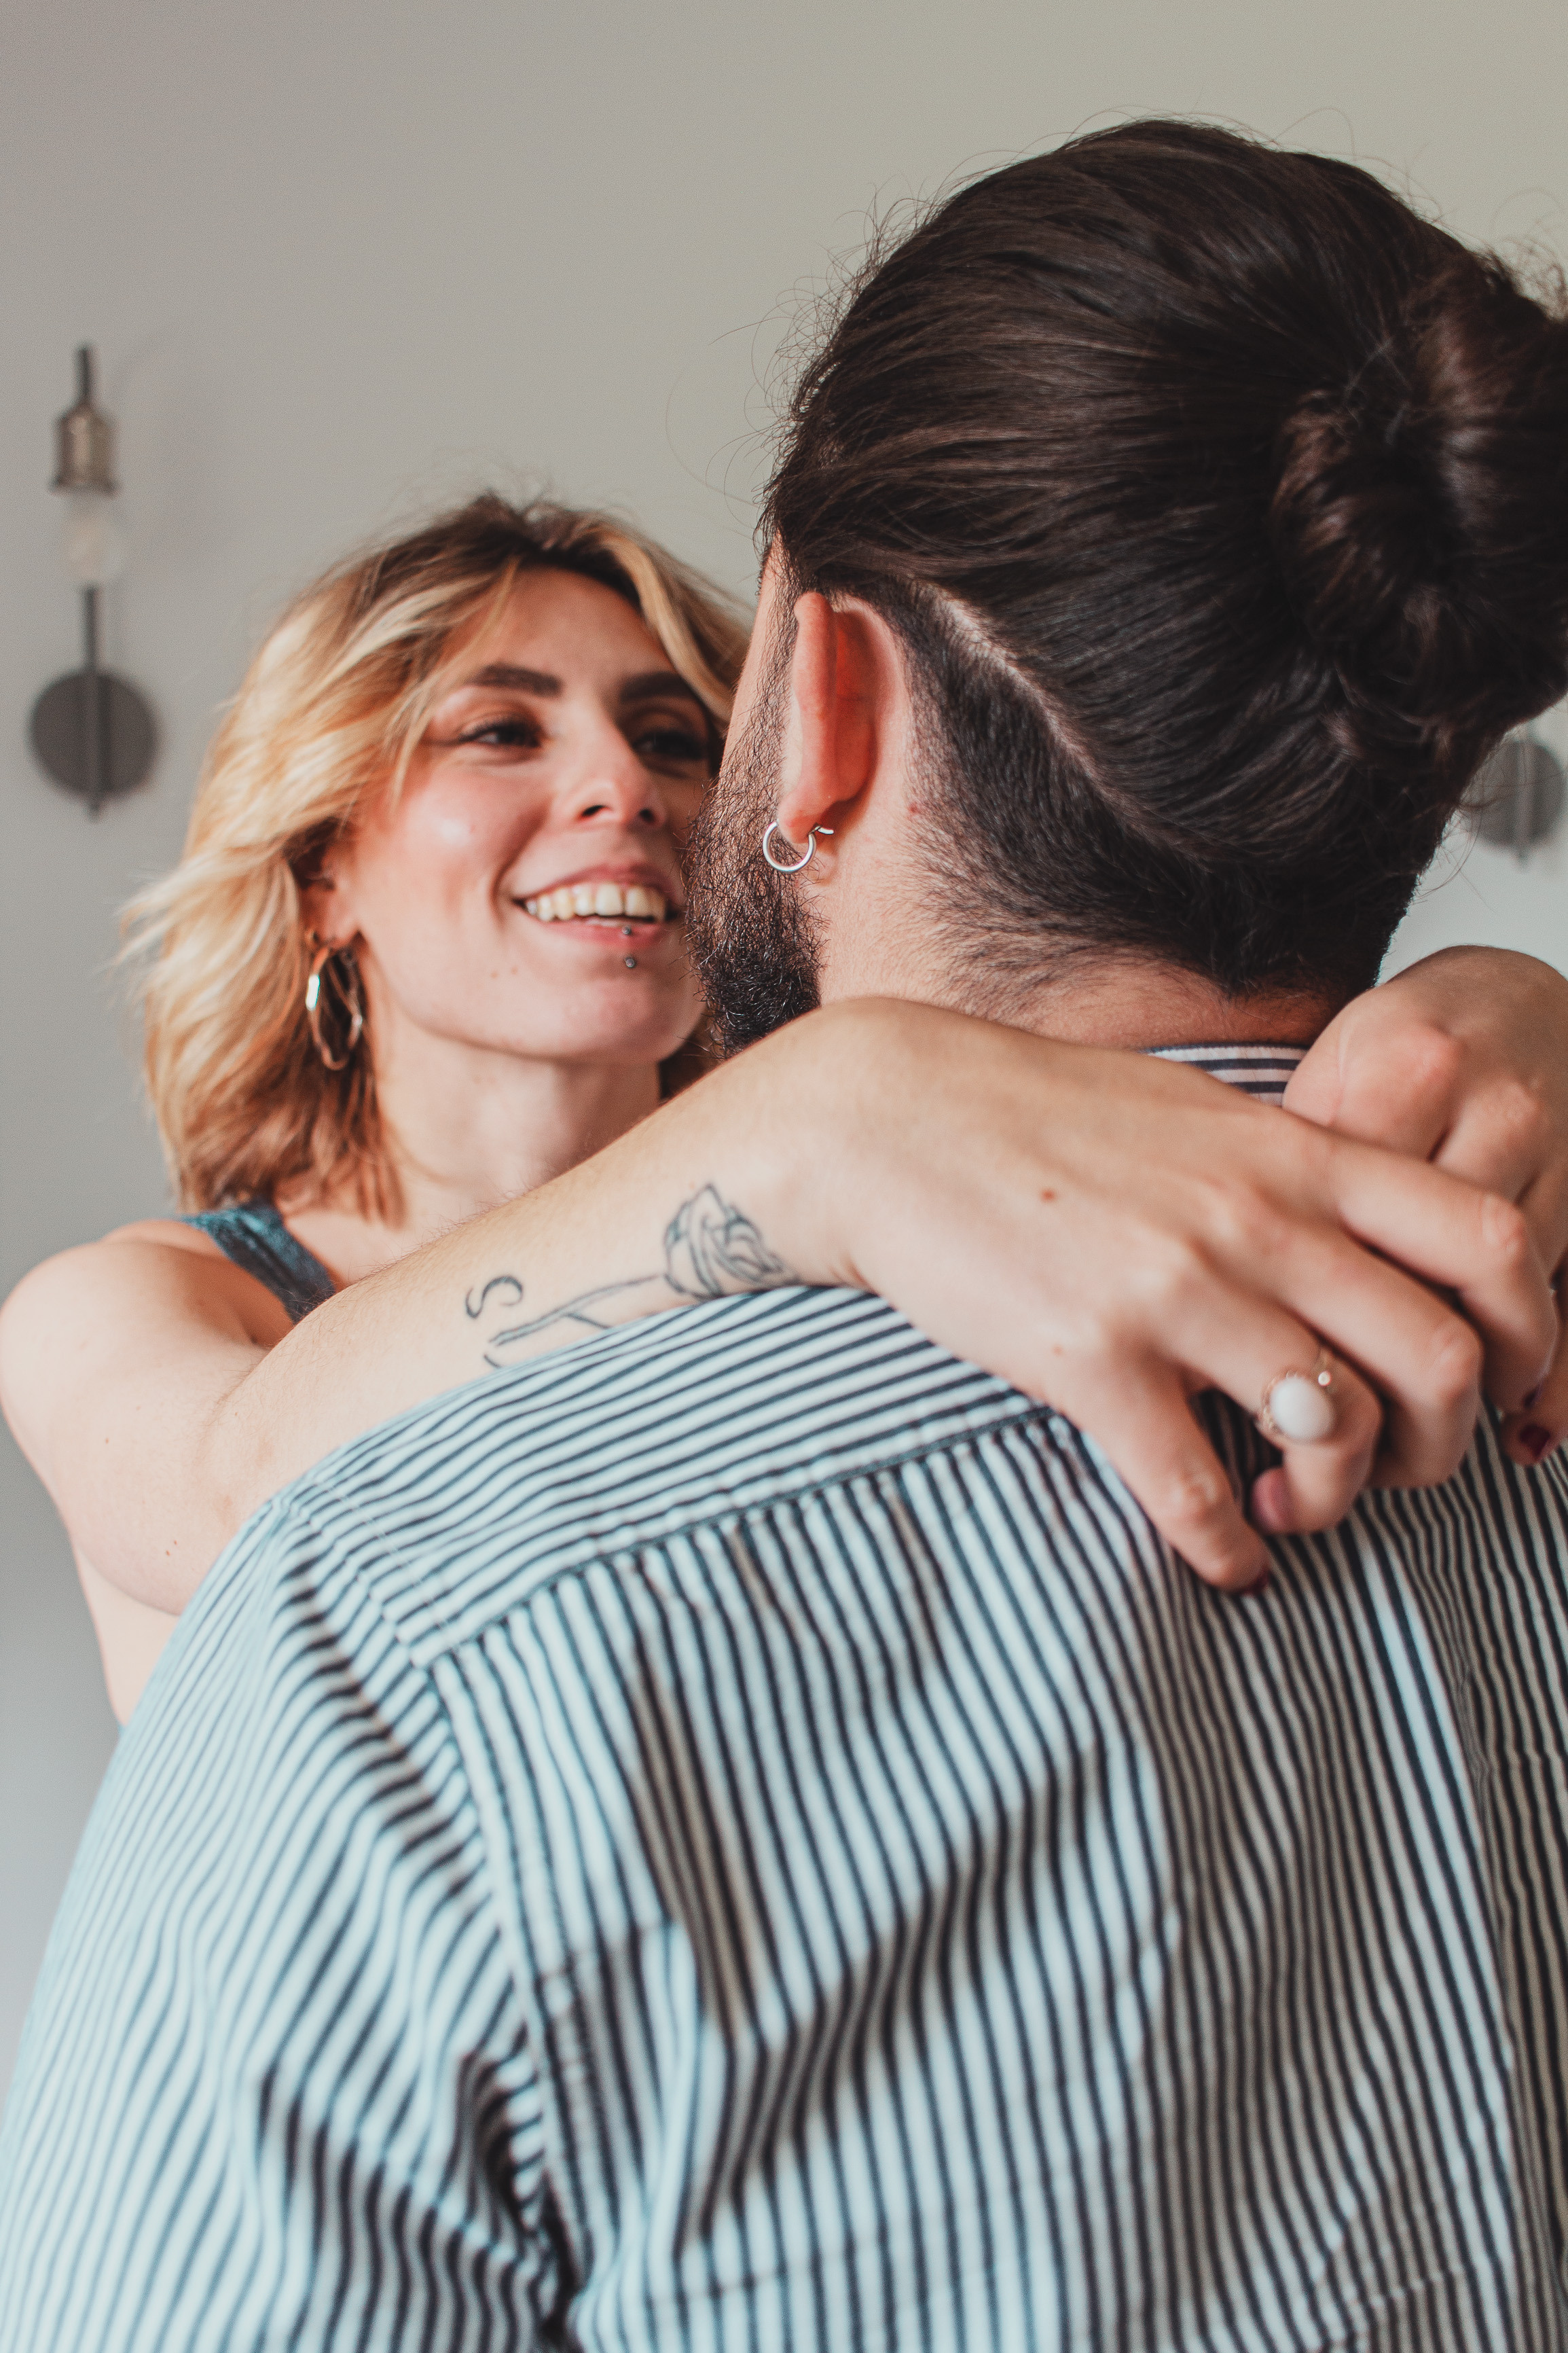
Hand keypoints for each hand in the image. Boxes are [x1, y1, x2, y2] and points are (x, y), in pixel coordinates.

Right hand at [791, 1001, 1553, 1592]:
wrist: (888, 1118)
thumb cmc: (1039, 1119)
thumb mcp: (1197, 1117)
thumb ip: (1293, 1174)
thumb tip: (1364, 1246)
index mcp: (1297, 1156)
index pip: (1486, 1240)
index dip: (1531, 1332)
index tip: (1496, 1384)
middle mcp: (1258, 1221)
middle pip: (1438, 1359)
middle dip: (1442, 1446)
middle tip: (1394, 1470)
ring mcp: (1177, 1291)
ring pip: (1332, 1433)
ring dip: (1335, 1501)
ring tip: (1293, 1506)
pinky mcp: (1089, 1359)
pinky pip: (1196, 1492)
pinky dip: (1230, 1549)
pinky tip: (1221, 1555)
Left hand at [1289, 947, 1567, 1472]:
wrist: (1518, 998)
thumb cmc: (1401, 1048)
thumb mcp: (1332, 1077)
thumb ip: (1293, 1163)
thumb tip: (1230, 1281)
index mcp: (1405, 1071)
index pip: (1351, 1214)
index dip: (1307, 1302)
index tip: (1264, 1373)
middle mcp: (1493, 1109)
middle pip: (1435, 1264)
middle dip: (1386, 1365)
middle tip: (1338, 1438)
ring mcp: (1560, 1155)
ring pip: (1512, 1296)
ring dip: (1464, 1384)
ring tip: (1403, 1447)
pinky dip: (1556, 1380)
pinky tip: (1524, 1433)